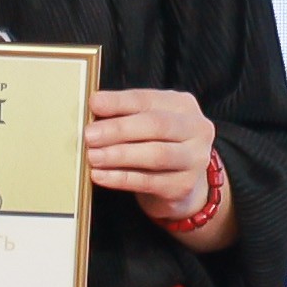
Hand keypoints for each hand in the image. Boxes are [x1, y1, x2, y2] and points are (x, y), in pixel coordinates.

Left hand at [84, 87, 231, 243]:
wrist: (181, 184)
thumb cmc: (156, 145)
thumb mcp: (145, 124)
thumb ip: (124, 114)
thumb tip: (93, 107)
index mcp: (183, 105)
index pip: (148, 100)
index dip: (119, 101)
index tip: (94, 104)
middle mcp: (196, 129)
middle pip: (156, 125)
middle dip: (119, 129)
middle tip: (90, 135)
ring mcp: (194, 159)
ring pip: (156, 154)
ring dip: (119, 155)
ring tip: (92, 156)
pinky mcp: (183, 186)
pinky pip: (148, 181)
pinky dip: (121, 178)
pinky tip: (99, 176)